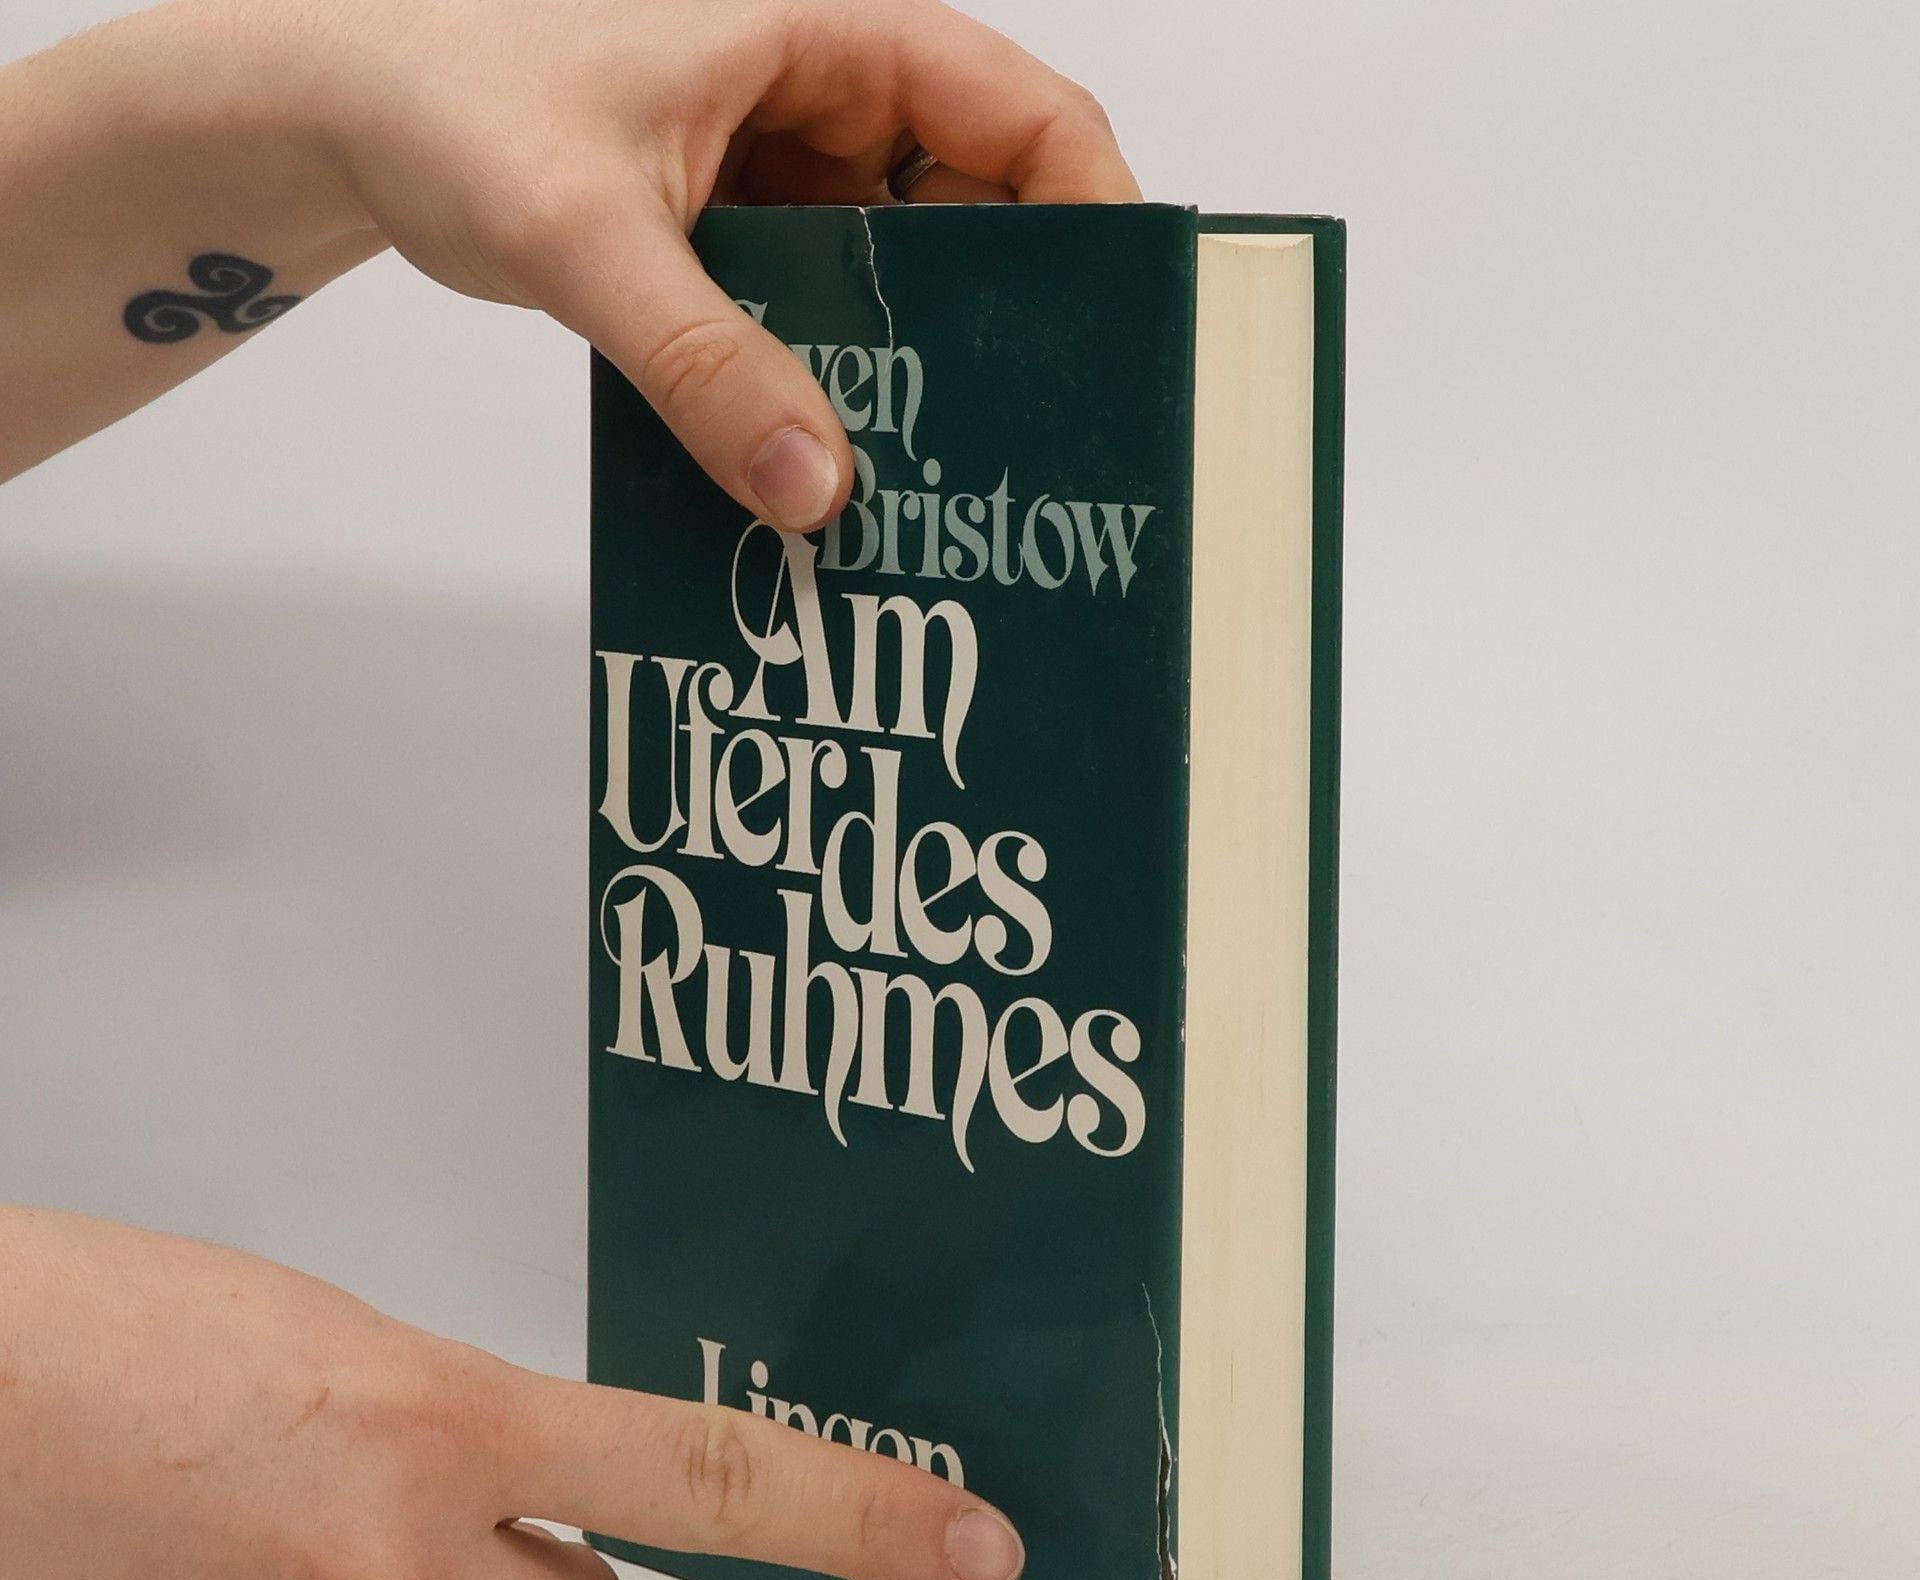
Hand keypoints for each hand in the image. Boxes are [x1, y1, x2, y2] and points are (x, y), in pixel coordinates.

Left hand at [0, 0, 1138, 490]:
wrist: (345, 111)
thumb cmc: (448, 93)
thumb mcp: (585, 231)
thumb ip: (699, 360)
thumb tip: (815, 491)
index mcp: (828, 35)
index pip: (1021, 111)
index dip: (1091, 217)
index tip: (1116, 339)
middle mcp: (830, 103)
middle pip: (981, 216)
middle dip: (1008, 332)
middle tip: (1029, 453)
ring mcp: (789, 180)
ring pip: (904, 285)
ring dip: (919, 379)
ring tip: (941, 485)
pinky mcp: (743, 246)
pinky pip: (826, 324)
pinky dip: (837, 390)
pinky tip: (834, 472)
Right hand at [0, 1207, 1024, 1579]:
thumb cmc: (101, 1328)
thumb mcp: (322, 1336)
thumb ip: (443, 1423)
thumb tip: (493, 1502)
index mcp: (440, 1417)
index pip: (705, 1474)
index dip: (861, 1516)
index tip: (977, 1550)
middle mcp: (392, 1559)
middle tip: (449, 1537)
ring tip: (268, 1536)